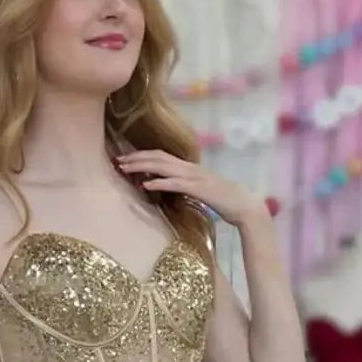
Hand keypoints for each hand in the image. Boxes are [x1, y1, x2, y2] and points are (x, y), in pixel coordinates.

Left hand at [116, 150, 267, 228]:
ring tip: (124, 168)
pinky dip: (158, 183)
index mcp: (189, 168)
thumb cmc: (223, 201)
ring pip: (163, 166)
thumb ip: (183, 187)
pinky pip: (174, 183)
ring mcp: (194, 176)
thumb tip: (166, 188)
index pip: (161, 156)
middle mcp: (190, 168)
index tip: (125, 159)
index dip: (142, 156)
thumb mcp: (199, 191)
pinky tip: (145, 185)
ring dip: (142, 166)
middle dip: (136, 158)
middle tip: (117, 160)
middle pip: (158, 157)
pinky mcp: (198, 188)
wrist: (244, 205)